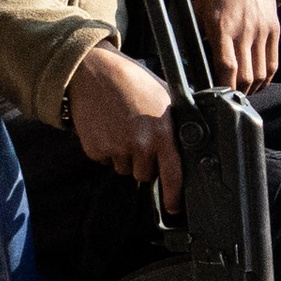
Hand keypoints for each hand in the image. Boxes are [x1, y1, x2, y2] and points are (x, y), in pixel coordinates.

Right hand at [64, 44, 181, 211]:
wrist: (94, 72)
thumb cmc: (132, 81)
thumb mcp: (164, 97)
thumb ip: (174, 124)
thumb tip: (187, 144)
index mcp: (162, 132)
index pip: (172, 174)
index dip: (174, 195)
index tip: (174, 207)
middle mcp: (140, 144)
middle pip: (145, 174)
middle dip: (144, 162)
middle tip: (138, 137)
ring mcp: (116, 148)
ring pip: (124, 169)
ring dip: (125, 157)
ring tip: (122, 129)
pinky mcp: (96, 150)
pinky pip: (106, 161)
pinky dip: (107, 150)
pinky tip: (108, 128)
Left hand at [196, 0, 280, 91]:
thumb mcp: (198, 10)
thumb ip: (198, 37)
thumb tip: (193, 66)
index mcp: (222, 26)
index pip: (226, 66)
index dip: (221, 87)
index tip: (214, 97)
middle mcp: (245, 30)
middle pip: (245, 76)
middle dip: (235, 93)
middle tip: (226, 99)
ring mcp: (262, 30)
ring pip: (261, 74)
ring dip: (250, 89)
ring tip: (240, 93)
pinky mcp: (274, 29)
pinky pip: (273, 63)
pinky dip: (265, 79)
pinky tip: (256, 83)